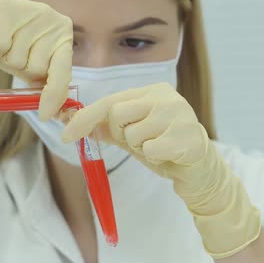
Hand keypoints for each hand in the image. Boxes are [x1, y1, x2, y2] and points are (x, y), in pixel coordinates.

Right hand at [0, 0, 72, 119]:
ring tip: (7, 45)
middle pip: (36, 68)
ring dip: (7, 59)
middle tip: (17, 56)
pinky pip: (0, 47)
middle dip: (22, 70)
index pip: (62, 71)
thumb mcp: (32, 69)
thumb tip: (55, 112)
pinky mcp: (2, 7)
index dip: (53, 95)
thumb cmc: (13, 51)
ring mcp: (29, 10)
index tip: (45, 115)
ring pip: (16, 58)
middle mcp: (52, 19)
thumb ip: (46, 85)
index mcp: (64, 36)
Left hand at [62, 83, 260, 258]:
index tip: (65, 135)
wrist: (198, 170)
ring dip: (140, 149)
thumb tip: (71, 123)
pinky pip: (150, 150)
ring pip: (133, 135)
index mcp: (152, 91)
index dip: (84, 118)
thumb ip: (106, 128)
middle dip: (122, 135)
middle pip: (117, 115)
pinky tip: (168, 155)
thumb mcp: (132, 136)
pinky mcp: (187, 136)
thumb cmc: (163, 149)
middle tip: (141, 142)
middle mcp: (165, 97)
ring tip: (157, 148)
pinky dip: (154, 158)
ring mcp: (179, 114)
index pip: (109, 101)